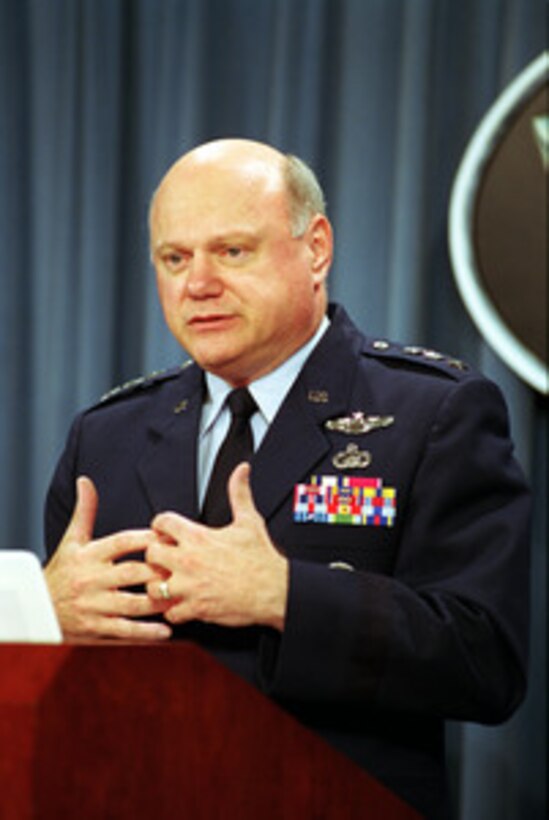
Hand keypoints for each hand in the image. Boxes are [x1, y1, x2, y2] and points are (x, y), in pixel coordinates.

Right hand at [44, 476, 171, 640]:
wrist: (38, 608)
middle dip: (157, 571)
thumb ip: (86, 511)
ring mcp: (94, 605)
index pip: (121, 543)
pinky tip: (166, 630)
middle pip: (131, 573)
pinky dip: (146, 632)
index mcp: (89, 556)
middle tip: (183, 568)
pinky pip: (124, 630)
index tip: (167, 535)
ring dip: (157, 601)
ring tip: (180, 598)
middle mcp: (92, 580)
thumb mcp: (72, 540)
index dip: (145, 538)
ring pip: (131, 603)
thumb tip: (86, 482)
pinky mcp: (96, 628)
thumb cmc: (62, 570)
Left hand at [146, 463, 288, 630]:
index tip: (167, 533)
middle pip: (150, 554)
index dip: (162, 526)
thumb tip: (241, 470)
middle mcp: (188, 560)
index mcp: (198, 537)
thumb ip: (239, 493)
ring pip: (153, 587)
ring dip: (161, 586)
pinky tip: (184, 604)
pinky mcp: (195, 608)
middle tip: (167, 560)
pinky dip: (175, 610)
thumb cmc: (261, 558)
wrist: (275, 591)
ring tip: (172, 584)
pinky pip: (170, 612)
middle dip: (157, 556)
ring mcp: (190, 587)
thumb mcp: (249, 521)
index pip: (161, 522)